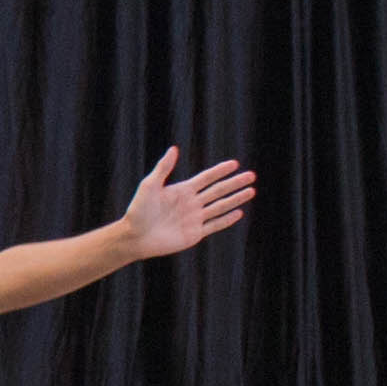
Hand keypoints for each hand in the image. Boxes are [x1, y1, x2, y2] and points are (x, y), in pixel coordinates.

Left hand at [122, 144, 259, 258]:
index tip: (235, 164)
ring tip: (251, 191)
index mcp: (182, 190)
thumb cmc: (138, 210)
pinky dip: (227, 219)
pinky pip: (215, 225)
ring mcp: (194, 218)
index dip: (220, 171)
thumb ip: (163, 168)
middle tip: (251, 176)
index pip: (206, 178)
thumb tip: (174, 148)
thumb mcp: (149, 186)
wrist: (134, 237)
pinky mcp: (195, 233)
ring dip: (236, 199)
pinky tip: (239, 212)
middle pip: (218, 191)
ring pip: (220, 206)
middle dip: (235, 183)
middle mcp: (191, 203)